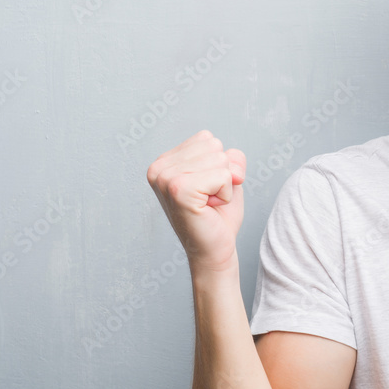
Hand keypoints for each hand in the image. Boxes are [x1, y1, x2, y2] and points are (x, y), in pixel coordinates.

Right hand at [146, 130, 246, 273]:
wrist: (214, 250)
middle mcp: (159, 168)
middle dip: (223, 173)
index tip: (206, 189)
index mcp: (164, 161)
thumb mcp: (226, 175)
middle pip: (214, 146)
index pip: (207, 138)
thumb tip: (228, 158)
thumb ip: (230, 156)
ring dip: (224, 185)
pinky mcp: (179, 190)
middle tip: (208, 199)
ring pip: (220, 159)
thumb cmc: (218, 215)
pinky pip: (223, 175)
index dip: (219, 164)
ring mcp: (166, 178)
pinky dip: (225, 193)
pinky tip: (209, 208)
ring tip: (208, 203)